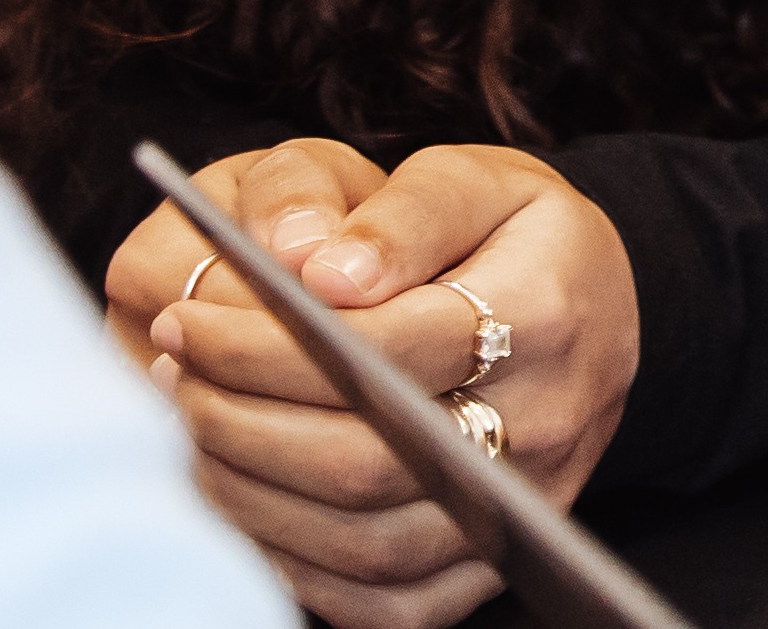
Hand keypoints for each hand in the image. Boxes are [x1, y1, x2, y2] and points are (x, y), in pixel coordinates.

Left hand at [102, 136, 645, 628]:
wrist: (597, 309)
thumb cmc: (513, 236)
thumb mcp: (473, 181)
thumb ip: (400, 214)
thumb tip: (318, 273)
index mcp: (548, 314)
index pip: (384, 352)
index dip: (266, 345)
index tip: (187, 321)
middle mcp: (549, 424)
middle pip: (366, 460)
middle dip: (237, 424)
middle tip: (170, 375)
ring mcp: (522, 505)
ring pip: (366, 543)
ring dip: (251, 496)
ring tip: (191, 431)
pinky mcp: (493, 560)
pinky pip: (385, 601)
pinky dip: (298, 567)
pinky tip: (248, 502)